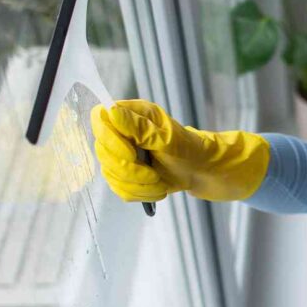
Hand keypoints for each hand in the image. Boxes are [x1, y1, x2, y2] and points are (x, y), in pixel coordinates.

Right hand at [90, 99, 269, 202]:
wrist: (206, 172)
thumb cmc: (192, 150)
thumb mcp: (170, 139)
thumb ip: (140, 128)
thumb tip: (111, 111)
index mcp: (133, 114)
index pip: (100, 119)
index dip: (110, 140)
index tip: (132, 153)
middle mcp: (124, 132)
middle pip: (103, 152)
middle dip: (130, 170)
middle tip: (154, 177)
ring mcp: (123, 154)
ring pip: (111, 174)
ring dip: (138, 186)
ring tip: (160, 184)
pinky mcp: (127, 175)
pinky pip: (120, 190)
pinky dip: (140, 195)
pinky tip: (157, 189)